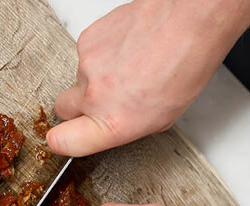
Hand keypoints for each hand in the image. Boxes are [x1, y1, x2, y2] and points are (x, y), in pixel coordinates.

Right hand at [47, 0, 249, 156]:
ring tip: (129, 66)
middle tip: (104, 99)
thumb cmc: (185, 65)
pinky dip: (103, 53)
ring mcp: (87, 64)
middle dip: (78, 107)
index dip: (60, 141)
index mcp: (112, 122)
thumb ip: (124, 126)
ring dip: (98, 75)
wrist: (189, 19)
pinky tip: (127, 49)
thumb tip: (109, 126)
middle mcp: (95, 95)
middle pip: (63, 109)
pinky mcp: (87, 38)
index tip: (64, 139)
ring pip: (79, 78)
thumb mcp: (161, 118)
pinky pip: (87, 53)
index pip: (61, 142)